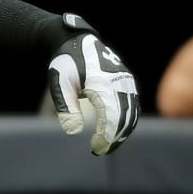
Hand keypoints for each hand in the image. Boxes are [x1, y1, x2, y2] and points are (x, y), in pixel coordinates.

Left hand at [48, 23, 139, 154]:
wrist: (77, 42)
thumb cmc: (65, 64)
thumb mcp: (59, 84)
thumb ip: (66, 107)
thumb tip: (74, 132)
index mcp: (103, 82)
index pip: (111, 115)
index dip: (106, 135)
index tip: (96, 149)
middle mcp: (120, 81)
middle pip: (125, 116)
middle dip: (114, 137)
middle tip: (100, 151)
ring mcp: (127, 81)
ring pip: (132, 112)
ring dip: (123, 131)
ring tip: (107, 146)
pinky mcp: (128, 82)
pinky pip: (133, 105)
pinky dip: (127, 121)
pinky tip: (116, 132)